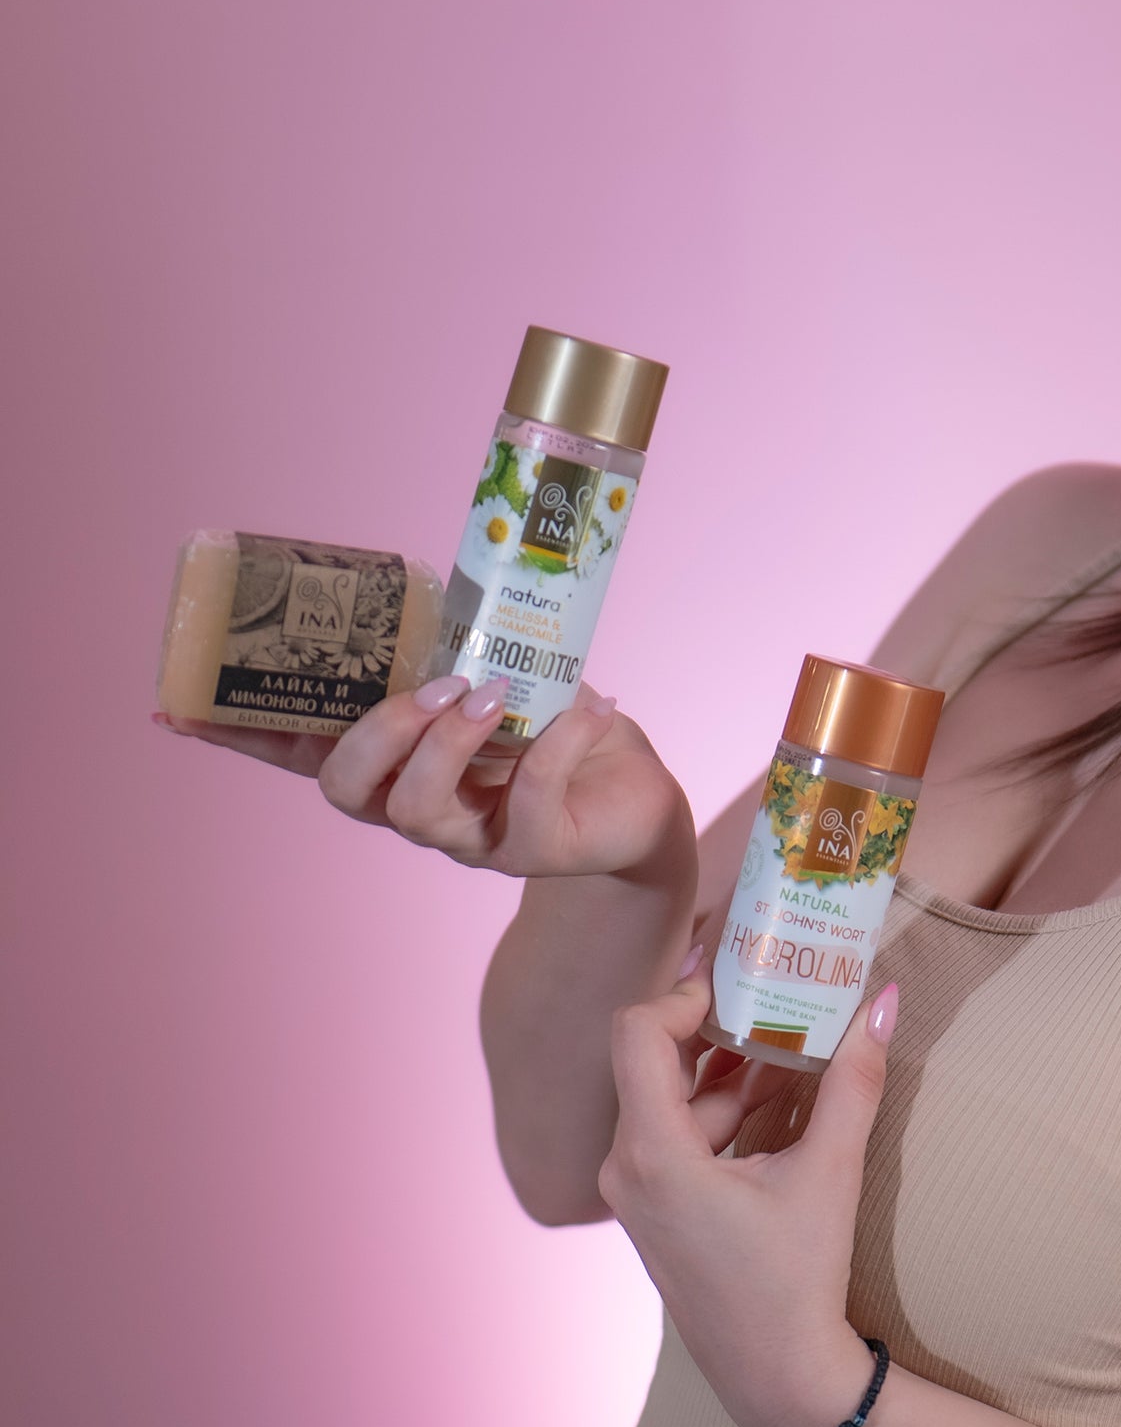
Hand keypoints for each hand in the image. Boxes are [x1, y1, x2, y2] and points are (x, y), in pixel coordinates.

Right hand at [154, 676, 692, 882]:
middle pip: (350, 794)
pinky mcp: (537, 850)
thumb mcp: (500, 675)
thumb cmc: (553, 727)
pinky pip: (530, 802)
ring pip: (420, 811)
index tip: (178, 708)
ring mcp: (474, 839)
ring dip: (449, 743)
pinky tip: (590, 704)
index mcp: (396, 766)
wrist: (635, 794)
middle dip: (377, 735)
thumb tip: (415, 577)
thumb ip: (453, 644)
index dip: (243, 738)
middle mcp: (420, 810)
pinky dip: (559, 744)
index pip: (303, 758)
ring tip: (492, 693)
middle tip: (432, 686)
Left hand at [597, 953, 896, 1426]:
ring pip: (668, 1099)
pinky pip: (674, 1135)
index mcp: (654, 1153)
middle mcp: (625, 1168)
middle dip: (718, 1029)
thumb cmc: (796, 1279)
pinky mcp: (652, 1210)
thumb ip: (854, 1079)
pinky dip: (720, 1111)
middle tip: (775, 999)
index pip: (637, 1032)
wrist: (776, 1378)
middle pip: (653, 1060)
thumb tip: (882, 1000)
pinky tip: (780, 1103)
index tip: (742, 984)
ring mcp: (633, 1193)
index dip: (684, 995)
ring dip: (727, 1072)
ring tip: (793, 1051)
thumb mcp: (830, 1171)